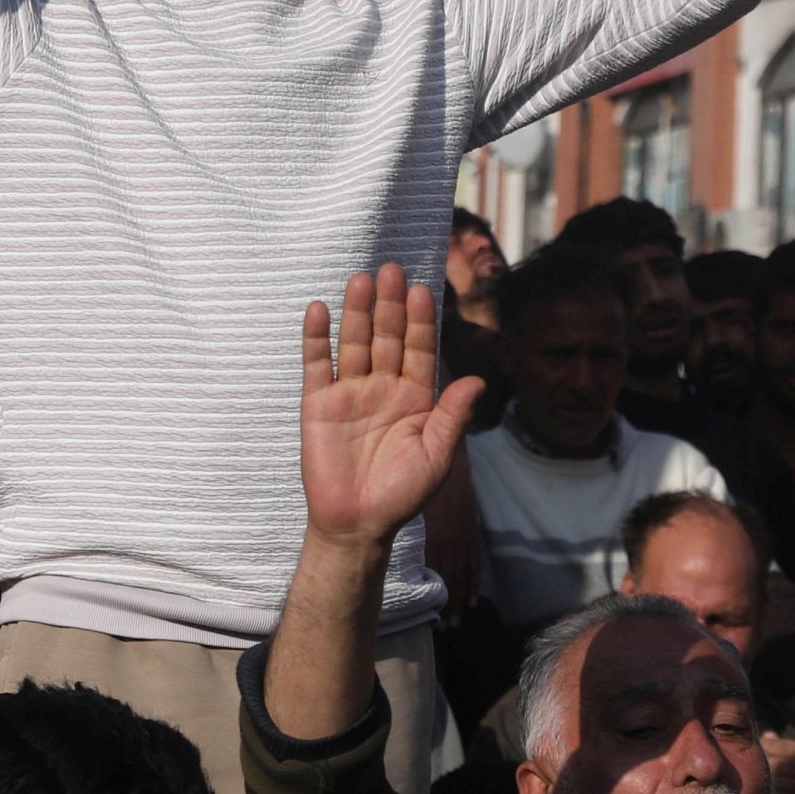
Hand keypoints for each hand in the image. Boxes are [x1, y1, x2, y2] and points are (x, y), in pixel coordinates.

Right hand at [296, 265, 483, 558]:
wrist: (357, 523)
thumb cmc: (402, 493)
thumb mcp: (437, 456)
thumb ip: (452, 416)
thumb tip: (477, 380)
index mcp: (415, 397)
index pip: (418, 349)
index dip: (420, 321)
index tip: (422, 290)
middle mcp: (382, 387)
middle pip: (387, 337)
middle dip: (390, 305)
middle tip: (392, 270)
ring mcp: (349, 393)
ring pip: (354, 343)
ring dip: (357, 312)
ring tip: (361, 280)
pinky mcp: (318, 404)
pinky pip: (317, 365)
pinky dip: (316, 338)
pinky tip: (319, 310)